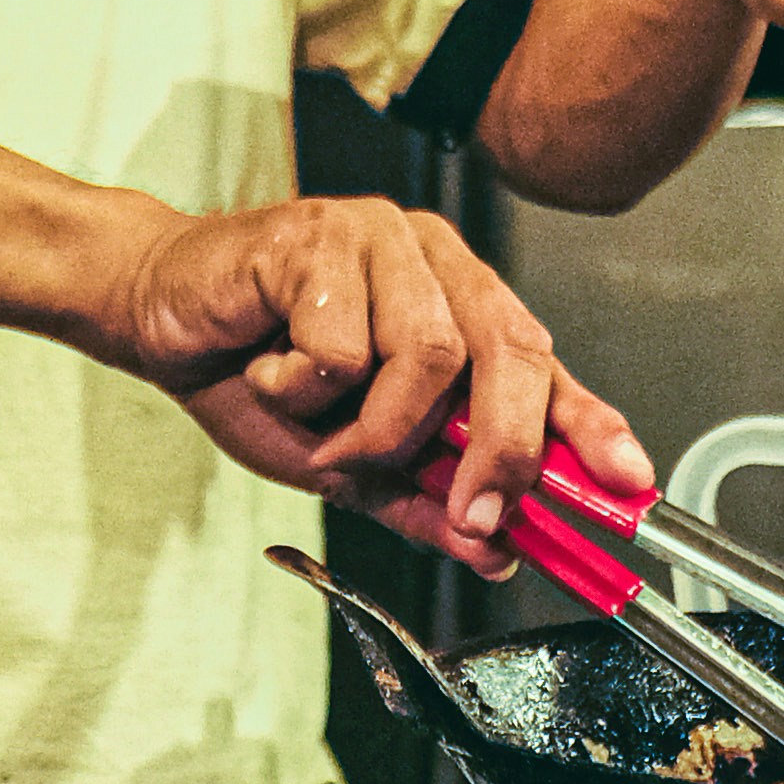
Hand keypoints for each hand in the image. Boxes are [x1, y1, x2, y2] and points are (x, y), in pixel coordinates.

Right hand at [91, 196, 651, 575]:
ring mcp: (379, 237)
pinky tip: (268, 369)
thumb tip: (498, 550)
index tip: (630, 485)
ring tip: (317, 426)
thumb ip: (424, 497)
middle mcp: (431, 258)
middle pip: (507, 350)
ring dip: (372, 426)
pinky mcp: (320, 234)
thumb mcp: (347, 462)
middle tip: (477, 513)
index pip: (542, 361)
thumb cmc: (252, 370)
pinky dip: (302, 386)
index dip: (588, 424)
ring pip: (427, 356)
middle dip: (502, 449)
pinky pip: (343, 344)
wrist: (153, 312)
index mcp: (454, 299)